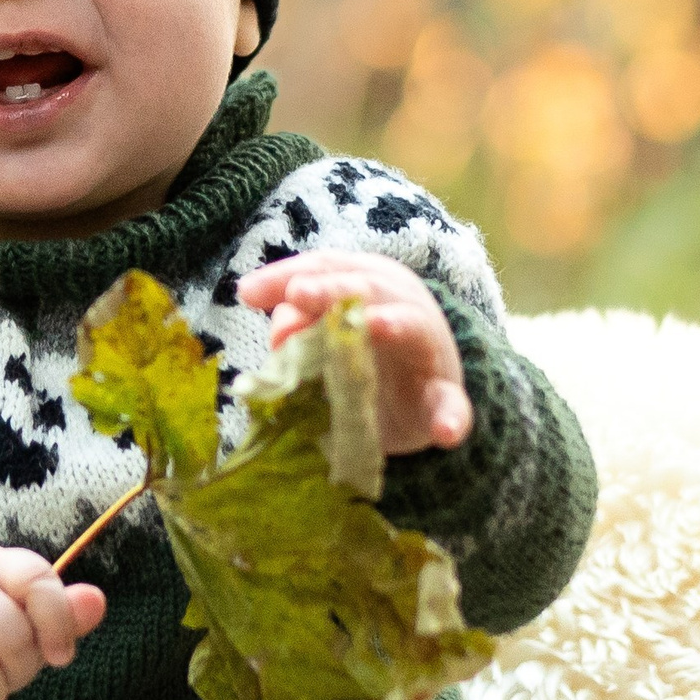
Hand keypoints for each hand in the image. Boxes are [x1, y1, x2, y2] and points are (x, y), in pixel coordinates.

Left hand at [236, 252, 472, 453]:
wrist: (421, 400)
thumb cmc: (362, 358)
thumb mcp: (324, 341)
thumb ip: (299, 328)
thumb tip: (277, 325)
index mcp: (368, 284)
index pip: (326, 268)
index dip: (287, 275)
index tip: (247, 293)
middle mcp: (401, 306)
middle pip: (368, 287)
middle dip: (333, 289)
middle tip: (300, 293)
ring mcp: (427, 350)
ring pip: (414, 329)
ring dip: (395, 324)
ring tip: (374, 326)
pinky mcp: (443, 396)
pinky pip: (452, 404)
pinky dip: (452, 416)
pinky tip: (446, 432)